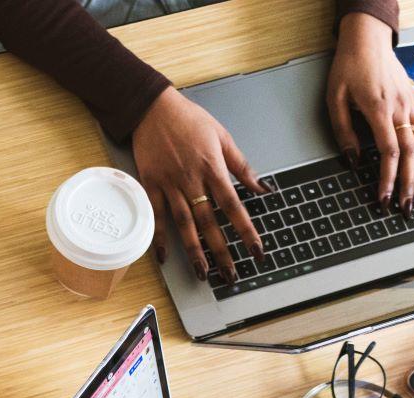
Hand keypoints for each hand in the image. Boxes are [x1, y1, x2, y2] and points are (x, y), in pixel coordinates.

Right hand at [132, 87, 269, 284]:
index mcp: (212, 167)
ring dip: (194, 250)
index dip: (246, 230)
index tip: (256, 250)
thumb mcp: (222, 136)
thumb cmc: (188, 119)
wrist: (152, 107)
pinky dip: (160, 237)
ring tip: (202, 272)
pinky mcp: (151, 184)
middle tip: (230, 274)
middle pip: (209, 221)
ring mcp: (169, 184)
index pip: (233, 205)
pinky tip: (165, 256)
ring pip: (184, 223)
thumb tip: (263, 187)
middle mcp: (191, 179)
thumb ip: (241, 165)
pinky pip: (156, 215)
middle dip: (221, 250)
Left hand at [327, 13, 413, 214]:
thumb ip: (343, 132)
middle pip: (411, 154)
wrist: (368, 40)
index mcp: (379, 109)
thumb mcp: (334, 99)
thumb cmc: (349, 67)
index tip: (384, 198)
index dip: (388, 179)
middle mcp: (401, 108)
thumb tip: (352, 161)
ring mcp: (412, 105)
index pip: (389, 152)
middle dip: (410, 184)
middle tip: (406, 208)